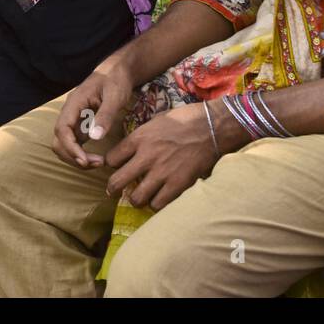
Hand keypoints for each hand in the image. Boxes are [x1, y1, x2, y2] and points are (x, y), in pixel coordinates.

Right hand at [52, 60, 136, 168]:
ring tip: (98, 163)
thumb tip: (95, 138)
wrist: (118, 71)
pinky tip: (96, 158)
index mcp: (74, 103)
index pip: (62, 129)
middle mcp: (69, 112)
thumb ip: (105, 116)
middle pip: (59, 140)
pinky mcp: (80, 125)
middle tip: (96, 164)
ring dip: (76, 157)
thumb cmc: (116, 80)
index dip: (70, 148)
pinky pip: (74, 143)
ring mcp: (73, 119)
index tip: (84, 160)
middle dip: (73, 156)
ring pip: (64, 144)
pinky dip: (81, 154)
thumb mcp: (115, 96)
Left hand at [104, 102, 219, 211]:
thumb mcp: (157, 120)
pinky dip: (156, 204)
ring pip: (136, 198)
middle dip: (113, 189)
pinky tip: (159, 198)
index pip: (112, 158)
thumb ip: (143, 136)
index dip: (112, 164)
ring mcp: (161, 173)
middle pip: (117, 182)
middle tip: (115, 191)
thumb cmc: (186, 119)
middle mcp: (146, 157)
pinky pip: (158, 204)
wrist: (212, 126)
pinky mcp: (177, 184)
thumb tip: (134, 147)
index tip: (117, 166)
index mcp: (139, 138)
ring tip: (140, 197)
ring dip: (136, 199)